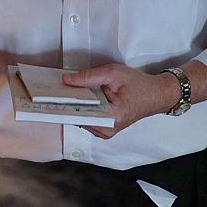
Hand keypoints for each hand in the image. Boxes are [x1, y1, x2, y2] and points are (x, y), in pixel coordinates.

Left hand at [62, 64, 179, 139]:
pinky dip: (82, 108)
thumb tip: (66, 81)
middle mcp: (107, 130)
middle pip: (78, 117)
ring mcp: (105, 132)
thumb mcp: (113, 73)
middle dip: (67, 103)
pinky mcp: (104, 130)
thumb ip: (89, 77)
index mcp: (111, 118)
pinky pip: (86, 119)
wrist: (155, 95)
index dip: (64, 104)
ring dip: (74, 106)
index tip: (50, 96)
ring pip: (80, 119)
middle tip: (54, 90)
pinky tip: (76, 98)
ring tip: (64, 92)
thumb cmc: (138, 84)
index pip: (81, 113)